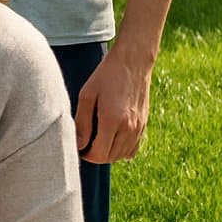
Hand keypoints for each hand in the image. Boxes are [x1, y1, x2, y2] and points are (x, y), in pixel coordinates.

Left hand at [74, 46, 151, 162]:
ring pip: (122, 155)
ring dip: (107, 153)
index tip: (78, 146)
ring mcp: (139, 128)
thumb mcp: (87, 95)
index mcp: (113, 120)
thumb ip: (82, 122)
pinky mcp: (144, 125)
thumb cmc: (106, 76)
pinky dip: (121, 150)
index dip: (85, 154)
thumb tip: (79, 145)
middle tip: (84, 142)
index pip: (99, 154)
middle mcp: (129, 128)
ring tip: (95, 138)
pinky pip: (133, 149)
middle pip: (110, 157)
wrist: (133, 63)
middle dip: (94, 154)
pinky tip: (111, 138)